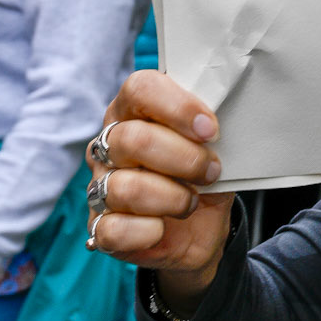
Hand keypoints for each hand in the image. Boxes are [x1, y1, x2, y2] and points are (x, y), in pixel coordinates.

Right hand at [85, 72, 231, 315]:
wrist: (201, 228)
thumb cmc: (202, 175)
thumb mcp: (214, 147)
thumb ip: (211, 128)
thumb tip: (221, 121)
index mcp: (133, 111)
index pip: (140, 89)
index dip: (178, 107)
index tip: (210, 130)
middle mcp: (109, 145)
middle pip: (134, 139)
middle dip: (184, 159)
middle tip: (211, 171)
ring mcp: (99, 186)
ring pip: (127, 188)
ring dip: (172, 198)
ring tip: (190, 202)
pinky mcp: (100, 227)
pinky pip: (114, 230)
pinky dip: (148, 232)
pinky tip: (162, 228)